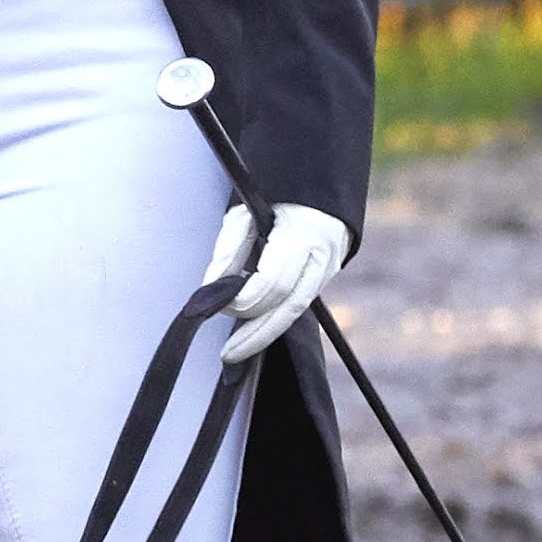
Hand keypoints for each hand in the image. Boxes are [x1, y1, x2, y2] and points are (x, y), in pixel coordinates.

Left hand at [201, 201, 350, 364]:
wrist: (316, 189)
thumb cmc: (274, 199)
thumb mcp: (244, 213)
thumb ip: (228, 250)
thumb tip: (212, 288)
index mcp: (302, 232)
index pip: (273, 279)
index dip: (244, 298)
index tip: (218, 306)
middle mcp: (321, 255)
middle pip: (288, 304)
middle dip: (255, 331)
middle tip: (226, 352)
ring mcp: (329, 268)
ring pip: (296, 311)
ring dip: (265, 335)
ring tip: (236, 352)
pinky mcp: (327, 277)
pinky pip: (299, 306)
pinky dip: (275, 322)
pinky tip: (253, 335)